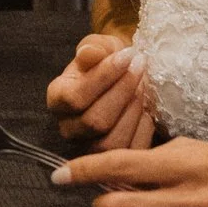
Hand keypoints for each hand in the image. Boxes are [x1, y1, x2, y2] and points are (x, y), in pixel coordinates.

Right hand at [44, 33, 155, 150]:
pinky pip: (131, 151)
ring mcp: (89, 147)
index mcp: (57, 99)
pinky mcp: (114, 159)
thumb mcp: (99, 47)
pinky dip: (144, 129)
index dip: (104, 77)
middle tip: (141, 67)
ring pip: (112, 142)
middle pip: (95, 122)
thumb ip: (92, 48)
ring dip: (134, 111)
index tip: (128, 55)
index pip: (75, 98)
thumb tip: (89, 53)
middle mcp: (68, 128)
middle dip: (123, 92)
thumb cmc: (107, 60)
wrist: (124, 77)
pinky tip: (150, 107)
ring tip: (145, 87)